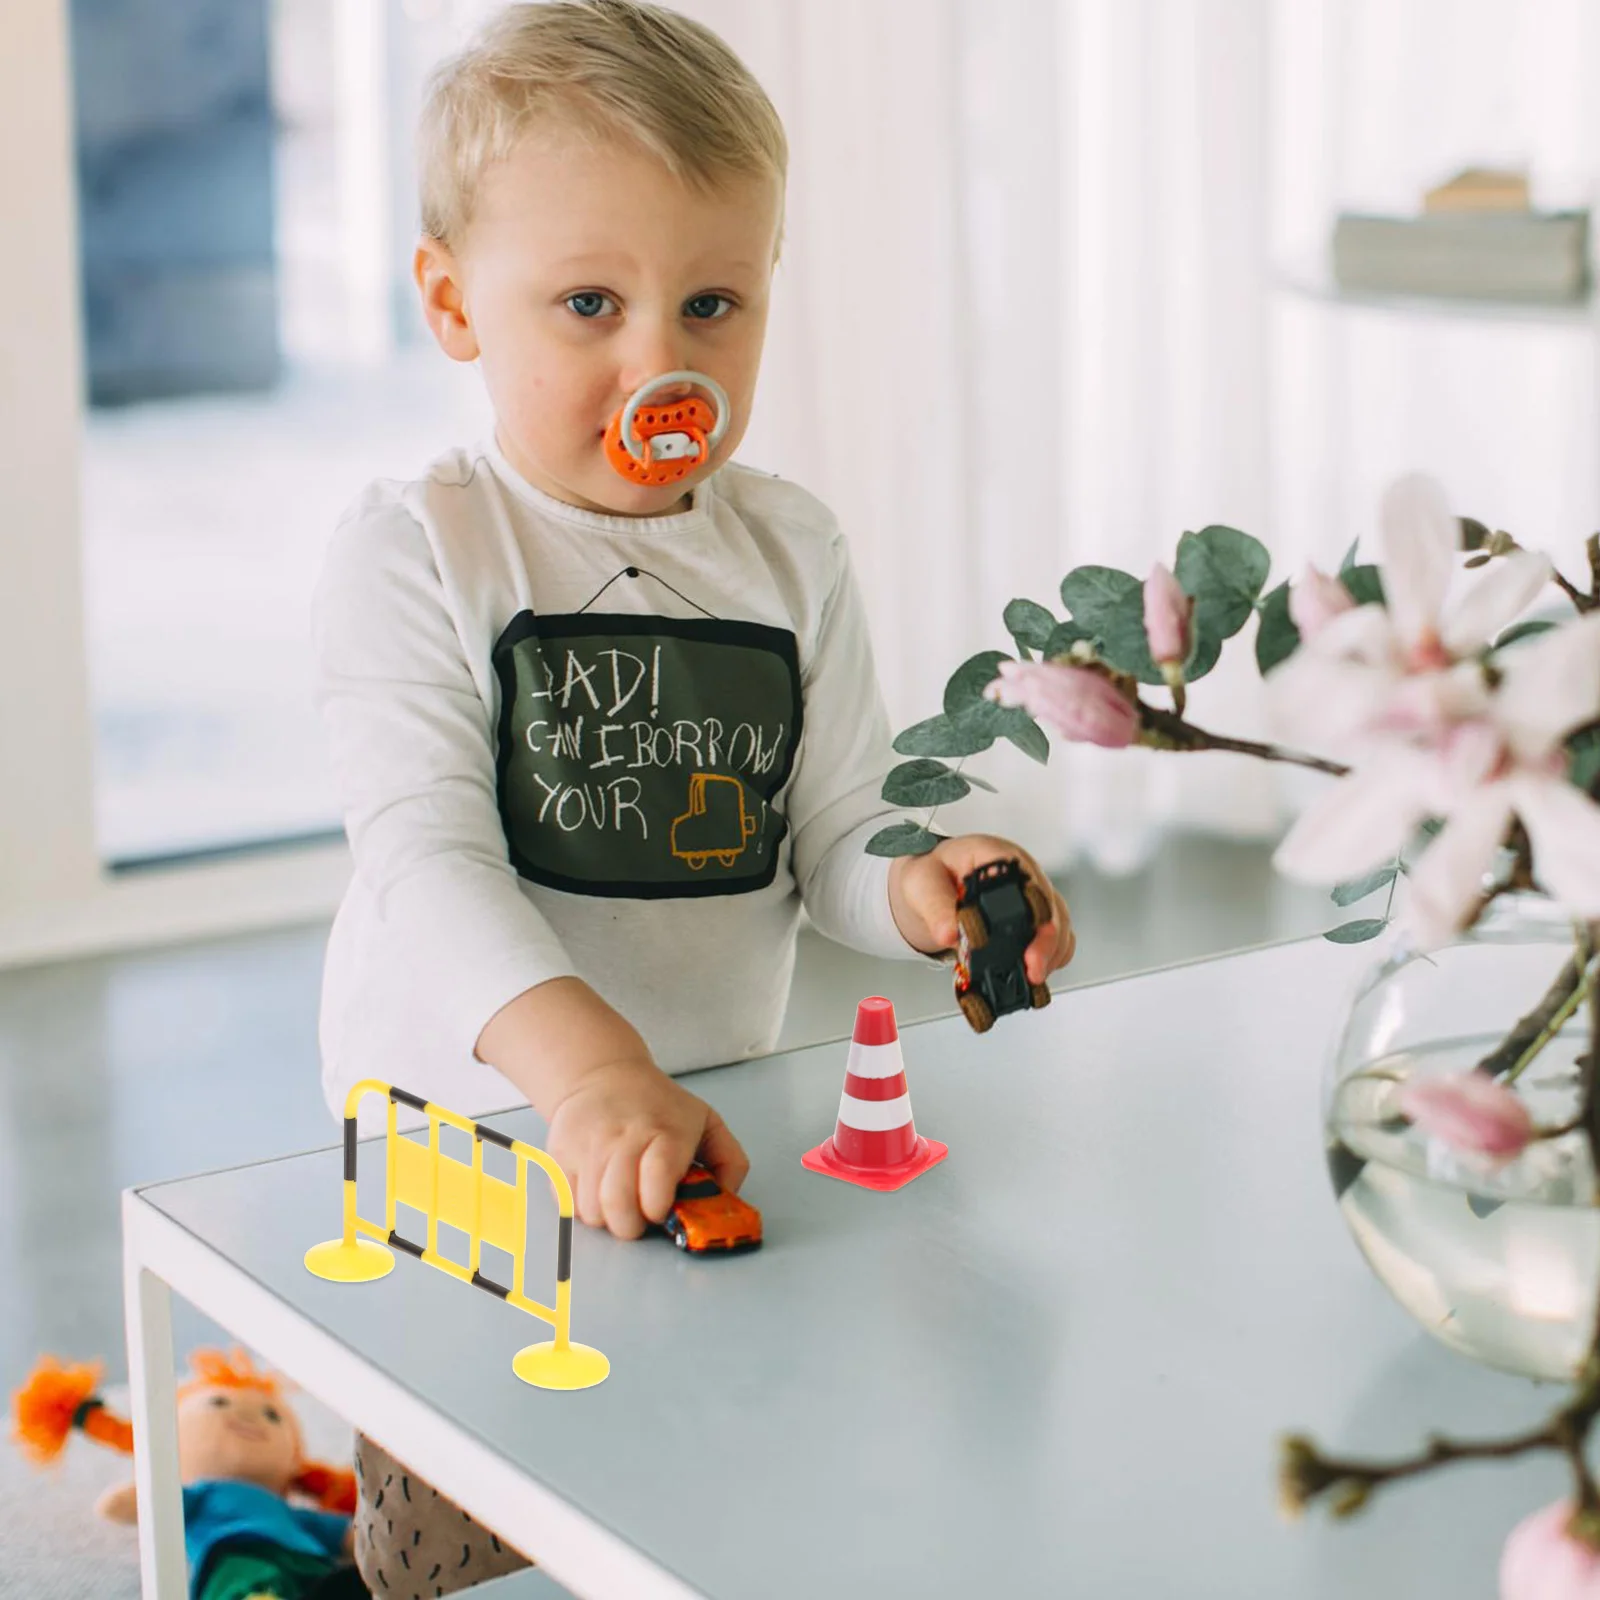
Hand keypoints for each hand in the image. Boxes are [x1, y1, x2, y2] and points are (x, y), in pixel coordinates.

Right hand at [543, 1057, 749, 1239]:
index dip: (658, 1207)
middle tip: (640, 1215)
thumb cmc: (659, 1105)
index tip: (662, 1209)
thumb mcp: (707, 1122)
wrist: (604, 1074)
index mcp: (666, 1133)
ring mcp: (589, 1147)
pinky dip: (583, 1209)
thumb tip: (728, 1199)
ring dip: (608, 1218)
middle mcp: (624, 1139)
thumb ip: (730, 1161)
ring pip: (591, 1210)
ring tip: (621, 1201)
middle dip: (632, 1225)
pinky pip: (568, 1204)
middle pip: (618, 1204)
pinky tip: (598, 1193)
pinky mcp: (561, 1155)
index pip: (657, 1182)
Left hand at [888, 834, 1075, 984]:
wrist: (934, 884)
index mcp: (996, 856)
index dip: (1030, 907)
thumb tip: (950, 933)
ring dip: (1051, 954)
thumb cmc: (933, 875)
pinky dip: (1052, 958)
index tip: (1026, 934)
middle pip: (1049, 906)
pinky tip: (1035, 973)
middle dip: (1046, 941)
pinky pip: (1057, 939)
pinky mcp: (1037, 918)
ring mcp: (1033, 896)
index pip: (1024, 878)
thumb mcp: (923, 884)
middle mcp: (1022, 874)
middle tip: (1033, 969)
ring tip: (1033, 977)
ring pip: (1059, 925)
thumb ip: (935, 907)